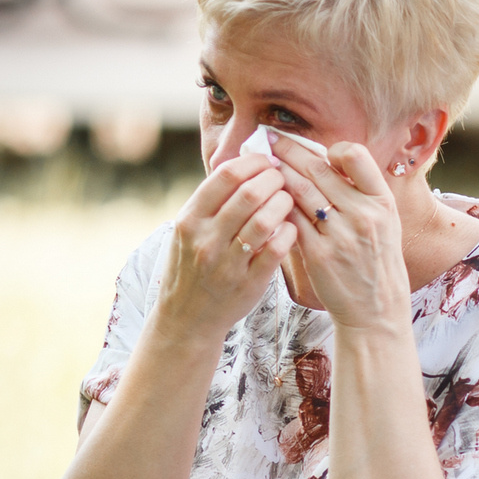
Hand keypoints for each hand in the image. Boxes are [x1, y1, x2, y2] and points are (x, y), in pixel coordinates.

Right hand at [155, 154, 307, 340]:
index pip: (225, 175)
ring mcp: (228, 262)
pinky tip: (291, 227)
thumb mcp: (189, 230)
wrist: (187, 317)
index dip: (253, 162)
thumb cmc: (193, 265)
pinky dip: (289, 232)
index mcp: (190, 219)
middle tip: (284, 178)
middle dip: (274, 179)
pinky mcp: (250, 282)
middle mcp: (206, 238)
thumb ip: (211, 202)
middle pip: (249, 194)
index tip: (267, 160)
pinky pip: (276, 250)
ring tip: (289, 199)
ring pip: (265, 220)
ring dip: (284, 203)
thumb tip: (243, 163)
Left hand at [259, 137, 414, 334]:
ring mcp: (340, 235)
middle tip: (269, 139)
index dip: (332, 149)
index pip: (355, 156)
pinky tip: (266, 198)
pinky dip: (276, 205)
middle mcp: (363, 215)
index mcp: (383, 203)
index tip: (317, 151)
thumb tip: (327, 160)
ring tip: (263, 164)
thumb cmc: (377, 263)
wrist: (376, 311)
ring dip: (277, 174)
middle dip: (288, 151)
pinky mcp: (318, 254)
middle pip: (317, 169)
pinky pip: (290, 219)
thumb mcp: (385, 224)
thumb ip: (362, 194)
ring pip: (299, 190)